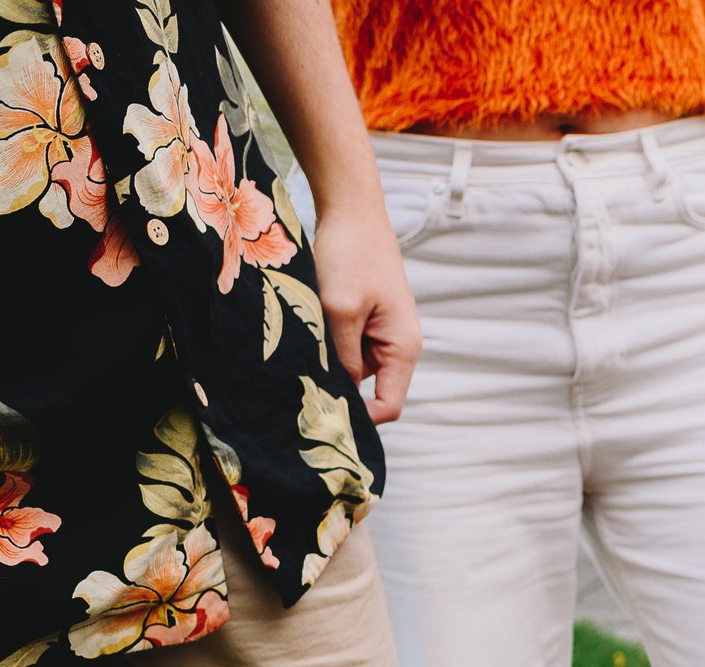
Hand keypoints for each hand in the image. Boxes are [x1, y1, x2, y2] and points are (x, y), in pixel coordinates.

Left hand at [310, 207, 418, 422]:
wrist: (352, 210)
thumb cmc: (351, 254)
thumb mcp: (340, 310)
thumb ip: (342, 357)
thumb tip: (338, 395)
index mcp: (403, 347)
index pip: (389, 405)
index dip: (361, 418)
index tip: (323, 413)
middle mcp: (398, 345)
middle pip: (370, 389)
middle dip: (338, 385)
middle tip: (301, 376)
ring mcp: (382, 332)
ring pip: (353, 366)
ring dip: (329, 358)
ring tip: (305, 337)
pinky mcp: (366, 318)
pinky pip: (347, 345)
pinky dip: (328, 341)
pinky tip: (311, 324)